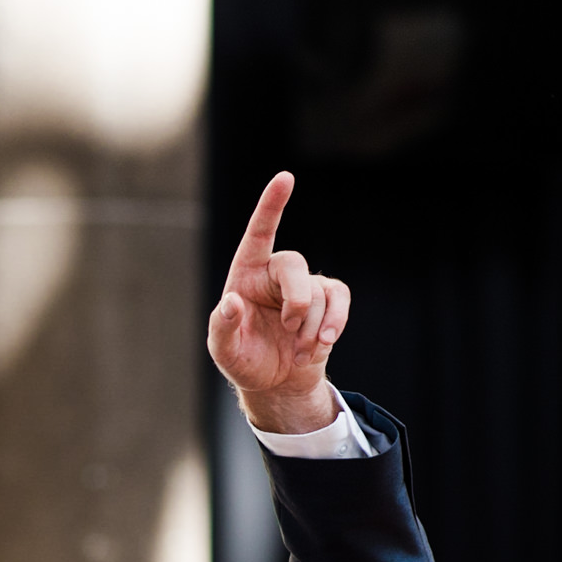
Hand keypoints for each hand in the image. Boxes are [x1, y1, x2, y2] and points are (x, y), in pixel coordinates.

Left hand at [206, 171, 349, 434]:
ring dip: (311, 327)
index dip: (272, 206)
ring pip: (319, 291)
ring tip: (299, 350)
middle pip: (294, 265)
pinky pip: (339, 299)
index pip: (258, 234)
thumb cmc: (244, 360)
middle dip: (298, 300)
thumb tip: (232, 302)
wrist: (275, 383)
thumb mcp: (224, 350)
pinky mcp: (327, 301)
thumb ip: (222, 327)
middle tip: (289, 328)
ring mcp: (304, 285)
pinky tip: (320, 345)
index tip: (285, 178)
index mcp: (245, 275)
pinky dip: (333, 324)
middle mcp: (274, 274)